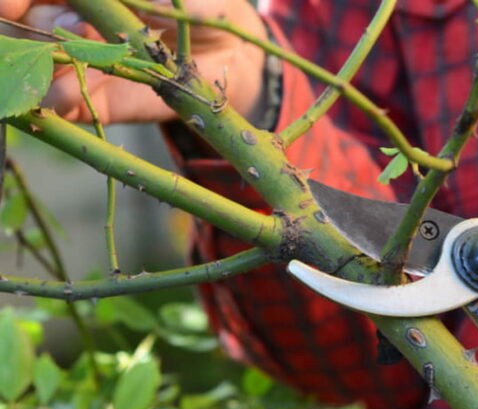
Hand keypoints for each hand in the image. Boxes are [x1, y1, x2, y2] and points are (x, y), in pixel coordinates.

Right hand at [0, 0, 265, 123]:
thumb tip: (151, 0)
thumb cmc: (204, 8)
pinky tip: (61, 99)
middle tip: (64, 27)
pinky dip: (58, 101)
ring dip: (41, 64)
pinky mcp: (100, 99)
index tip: (5, 3)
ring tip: (64, 65)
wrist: (228, 57)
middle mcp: (77, 23)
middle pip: (29, 21)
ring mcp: (84, 62)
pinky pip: (66, 103)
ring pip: (39, 63)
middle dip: (36, 23)